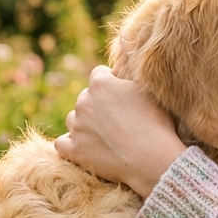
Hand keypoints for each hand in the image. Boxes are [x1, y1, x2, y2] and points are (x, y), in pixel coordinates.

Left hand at [55, 65, 187, 197]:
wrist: (152, 157)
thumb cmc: (156, 122)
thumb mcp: (148, 90)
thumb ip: (129, 75)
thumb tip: (123, 59)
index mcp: (100, 83)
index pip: (99, 74)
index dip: (111, 83)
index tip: (122, 96)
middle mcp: (83, 101)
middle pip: (86, 98)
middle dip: (98, 105)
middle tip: (118, 119)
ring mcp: (77, 126)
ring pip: (73, 119)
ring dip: (84, 124)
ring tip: (105, 136)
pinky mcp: (74, 150)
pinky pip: (62, 143)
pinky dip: (71, 144)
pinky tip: (84, 147)